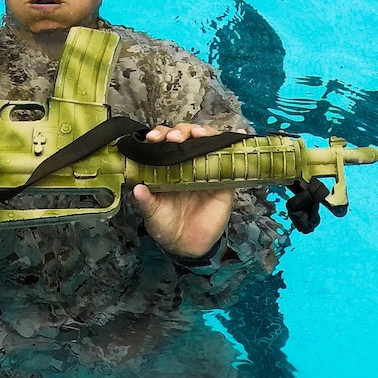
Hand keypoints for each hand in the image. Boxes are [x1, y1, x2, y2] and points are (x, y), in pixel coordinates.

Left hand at [130, 123, 234, 258]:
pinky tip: (240, 134)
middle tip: (174, 139)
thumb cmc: (166, 226)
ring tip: (199, 134)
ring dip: (204, 132)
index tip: (153, 137)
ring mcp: (205, 168)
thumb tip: (137, 189)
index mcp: (166, 166)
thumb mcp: (152, 214)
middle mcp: (186, 162)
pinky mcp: (223, 179)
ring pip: (207, 141)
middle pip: (186, 135)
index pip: (163, 141)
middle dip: (180, 131)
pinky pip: (230, 159)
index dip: (160, 134)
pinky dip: (235, 143)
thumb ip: (145, 202)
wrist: (187, 246)